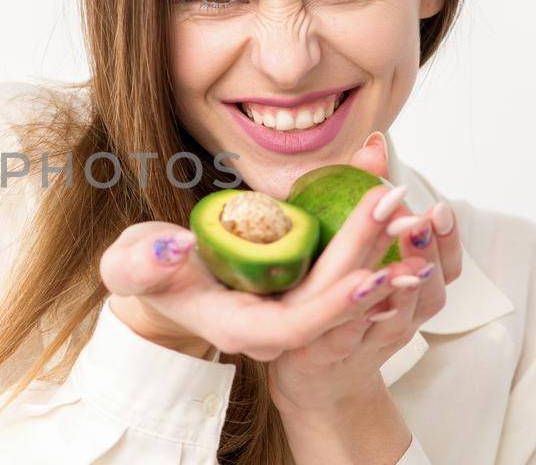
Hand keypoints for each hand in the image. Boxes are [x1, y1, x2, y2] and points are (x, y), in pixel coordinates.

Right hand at [102, 139, 421, 362]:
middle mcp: (270, 329)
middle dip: (371, 257)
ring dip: (380, 249)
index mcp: (235, 327)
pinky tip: (388, 208)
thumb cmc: (142, 269)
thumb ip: (147, 260)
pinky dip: (366, 241)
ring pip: (345, 288)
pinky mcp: (298, 290)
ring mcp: (287, 310)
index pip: (295, 328)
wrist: (156, 279)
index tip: (372, 275)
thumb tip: (178, 245)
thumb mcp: (130, 262)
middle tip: (396, 208)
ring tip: (405, 206)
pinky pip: (341, 271)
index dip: (335, 306)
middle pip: (333, 303)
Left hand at [266, 133, 462, 412]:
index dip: (448, 240)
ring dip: (400, 289)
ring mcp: (368, 343)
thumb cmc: (339, 307)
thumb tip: (374, 147)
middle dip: (428, 254)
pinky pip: (348, 338)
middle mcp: (401, 320)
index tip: (439, 209)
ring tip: (397, 262)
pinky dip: (356, 317)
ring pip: (396, 319)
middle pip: (430, 293)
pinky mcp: (330, 354)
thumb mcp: (358, 253)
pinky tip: (354, 294)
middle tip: (420, 221)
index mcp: (412, 294)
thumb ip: (369, 205)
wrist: (314, 377)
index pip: (446, 266)